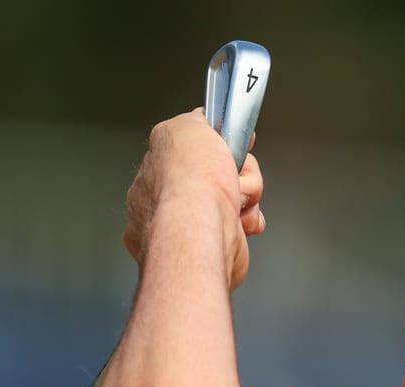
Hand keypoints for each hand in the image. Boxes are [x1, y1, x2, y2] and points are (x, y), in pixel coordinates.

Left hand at [123, 109, 266, 289]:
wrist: (202, 233)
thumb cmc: (190, 185)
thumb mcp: (188, 126)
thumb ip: (195, 120)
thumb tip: (203, 121)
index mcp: (155, 173)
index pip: (189, 151)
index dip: (215, 144)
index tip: (228, 143)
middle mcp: (168, 203)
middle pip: (217, 173)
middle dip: (236, 170)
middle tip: (233, 173)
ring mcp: (191, 227)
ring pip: (235, 198)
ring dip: (246, 194)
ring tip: (237, 199)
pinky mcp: (215, 246)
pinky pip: (242, 225)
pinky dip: (249, 220)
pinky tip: (240, 220)